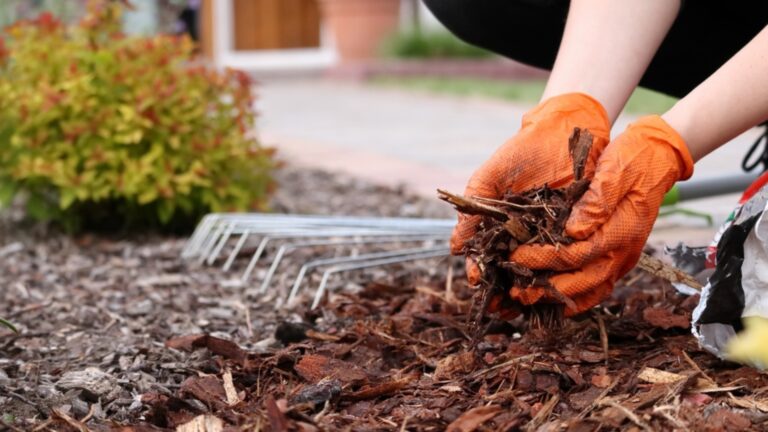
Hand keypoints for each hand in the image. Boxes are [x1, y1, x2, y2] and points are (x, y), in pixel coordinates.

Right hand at [450, 93, 610, 284]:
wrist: (564, 132)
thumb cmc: (521, 153)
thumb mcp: (489, 180)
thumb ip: (472, 213)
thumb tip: (455, 249)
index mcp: (500, 227)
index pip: (486, 258)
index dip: (480, 272)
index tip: (477, 281)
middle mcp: (524, 237)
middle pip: (510, 273)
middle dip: (503, 291)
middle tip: (500, 305)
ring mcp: (550, 237)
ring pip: (537, 272)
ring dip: (530, 290)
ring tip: (524, 301)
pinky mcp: (577, 234)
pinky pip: (567, 259)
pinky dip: (561, 274)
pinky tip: (554, 286)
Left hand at [510, 115, 693, 315]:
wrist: (659, 157)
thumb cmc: (633, 160)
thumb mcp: (614, 172)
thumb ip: (595, 201)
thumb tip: (572, 231)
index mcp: (621, 231)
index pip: (578, 255)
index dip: (544, 259)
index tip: (516, 257)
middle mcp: (624, 251)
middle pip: (584, 282)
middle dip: (548, 289)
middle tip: (516, 292)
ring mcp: (624, 257)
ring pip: (592, 291)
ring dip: (560, 299)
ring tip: (529, 300)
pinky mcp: (620, 257)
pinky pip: (598, 286)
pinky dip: (576, 296)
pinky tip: (553, 298)